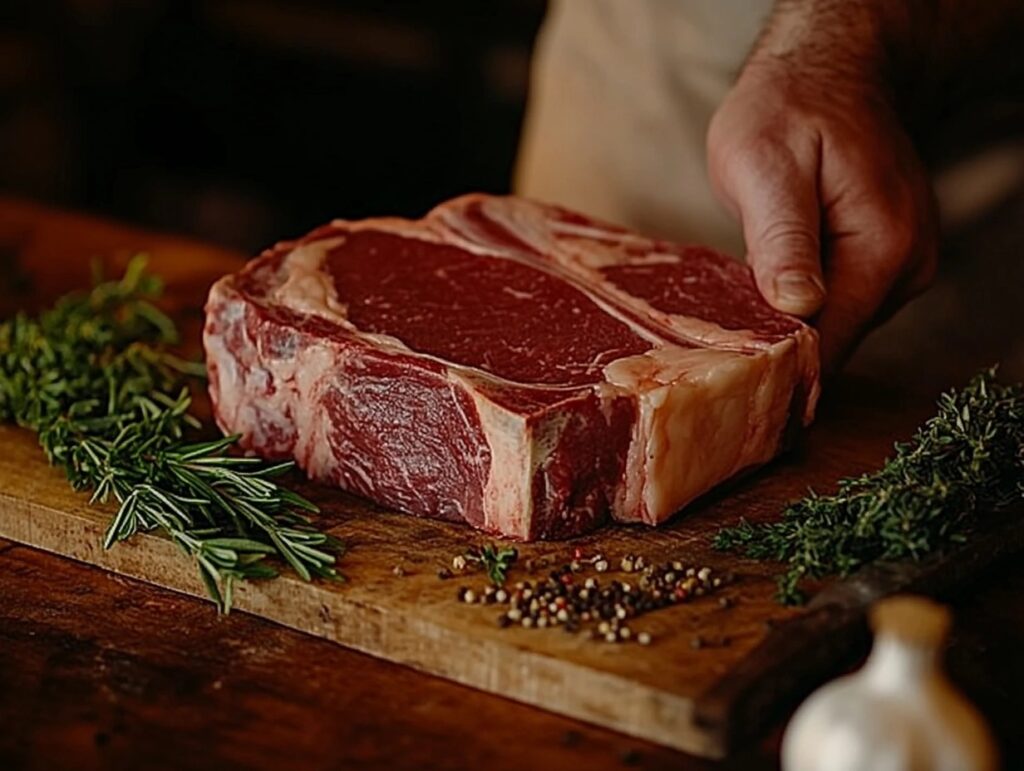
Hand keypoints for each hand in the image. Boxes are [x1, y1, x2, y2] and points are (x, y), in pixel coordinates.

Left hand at [707, 57, 937, 371]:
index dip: (781, 372)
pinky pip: (836, 304)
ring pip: (833, 327)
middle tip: (710, 355)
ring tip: (729, 320)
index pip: (833, 342)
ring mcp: (899, 267)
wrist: (827, 73)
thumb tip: (801, 308)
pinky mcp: (882, 263)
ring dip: (784, 329)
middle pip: (834, 342)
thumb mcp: (767, 166)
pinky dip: (796, 307)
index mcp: (884, 248)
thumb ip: (784, 239)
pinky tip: (759, 295)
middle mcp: (906, 267)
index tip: (730, 389)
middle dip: (776, 353)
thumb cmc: (789, 108)